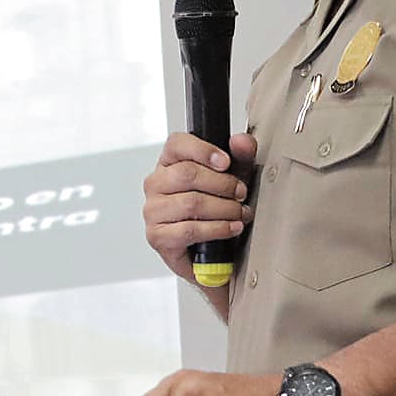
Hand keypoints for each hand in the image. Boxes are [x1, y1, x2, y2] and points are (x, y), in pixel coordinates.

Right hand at [142, 132, 256, 286]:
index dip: (203, 150)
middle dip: (222, 184)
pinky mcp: (157, 236)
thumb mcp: (232, 179)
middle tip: (241, 193)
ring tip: (239, 214)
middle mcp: (156, 184)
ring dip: (223, 209)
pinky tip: (230, 228)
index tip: (226, 162)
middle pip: (187, 174)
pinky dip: (217, 229)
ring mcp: (153, 210)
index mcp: (169, 163)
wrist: (210, 254)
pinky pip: (190, 230)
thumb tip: (242, 142)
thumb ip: (240, 157)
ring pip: (190, 203)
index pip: (176, 144)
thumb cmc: (214, 211)